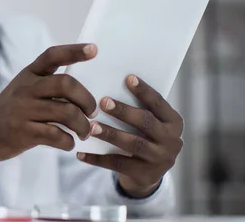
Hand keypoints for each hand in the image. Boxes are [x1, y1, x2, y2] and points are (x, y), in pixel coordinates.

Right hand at [0, 44, 97, 163]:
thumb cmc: (11, 111)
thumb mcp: (23, 89)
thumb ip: (48, 86)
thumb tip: (83, 94)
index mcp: (29, 74)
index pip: (52, 56)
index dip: (74, 51)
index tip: (93, 49)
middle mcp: (26, 88)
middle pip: (65, 84)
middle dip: (86, 99)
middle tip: (92, 112)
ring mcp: (23, 110)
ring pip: (66, 112)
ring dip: (83, 125)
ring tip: (84, 132)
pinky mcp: (22, 131)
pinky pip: (56, 135)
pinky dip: (68, 141)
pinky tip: (68, 143)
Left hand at [77, 75, 183, 197]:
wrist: (149, 174)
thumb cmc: (143, 137)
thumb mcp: (149, 124)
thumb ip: (138, 108)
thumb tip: (108, 85)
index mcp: (173, 122)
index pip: (158, 103)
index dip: (144, 91)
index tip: (128, 78)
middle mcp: (171, 140)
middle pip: (146, 122)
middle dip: (124, 111)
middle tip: (104, 102)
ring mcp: (160, 159)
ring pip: (133, 144)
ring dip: (110, 134)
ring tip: (91, 127)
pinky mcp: (146, 175)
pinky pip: (118, 164)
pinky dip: (98, 159)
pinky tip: (80, 153)